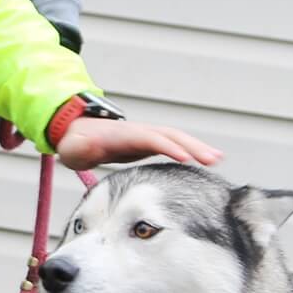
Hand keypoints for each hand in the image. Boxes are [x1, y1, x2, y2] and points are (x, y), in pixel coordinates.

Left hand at [54, 117, 221, 170]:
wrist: (77, 133)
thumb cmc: (76, 144)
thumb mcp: (74, 147)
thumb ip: (80, 148)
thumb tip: (84, 147)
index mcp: (124, 134)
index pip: (150, 138)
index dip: (167, 147)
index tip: (185, 158)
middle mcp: (139, 132)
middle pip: (170, 136)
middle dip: (192, 146)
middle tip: (213, 159)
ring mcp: (146, 136)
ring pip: (176, 138)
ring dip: (197, 147)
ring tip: (218, 159)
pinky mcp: (149, 143)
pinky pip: (174, 145)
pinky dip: (190, 151)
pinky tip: (205, 160)